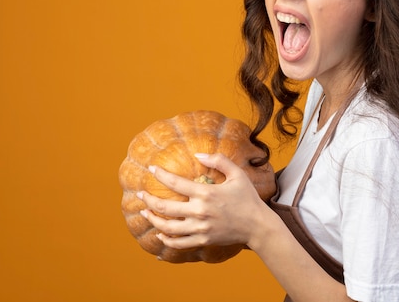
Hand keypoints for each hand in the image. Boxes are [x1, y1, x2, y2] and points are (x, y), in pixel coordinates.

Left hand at [137, 153, 267, 249]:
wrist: (258, 225)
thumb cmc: (247, 198)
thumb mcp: (237, 174)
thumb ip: (219, 160)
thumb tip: (198, 155)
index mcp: (206, 193)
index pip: (175, 183)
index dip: (160, 174)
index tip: (151, 169)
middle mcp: (200, 212)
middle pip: (164, 207)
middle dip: (148, 199)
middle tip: (140, 194)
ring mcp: (200, 228)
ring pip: (167, 228)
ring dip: (152, 219)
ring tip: (145, 212)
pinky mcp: (203, 240)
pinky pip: (178, 243)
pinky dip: (166, 240)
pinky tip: (160, 234)